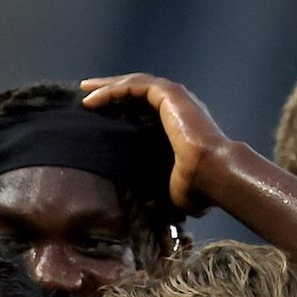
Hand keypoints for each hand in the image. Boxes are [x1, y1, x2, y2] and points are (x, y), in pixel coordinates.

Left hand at [78, 73, 232, 213]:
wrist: (210, 175)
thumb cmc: (196, 188)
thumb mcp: (167, 187)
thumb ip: (156, 188)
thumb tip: (146, 212)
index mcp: (178, 125)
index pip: (144, 109)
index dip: (121, 109)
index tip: (98, 115)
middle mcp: (178, 108)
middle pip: (136, 92)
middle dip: (110, 91)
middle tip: (87, 95)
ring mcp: (175, 98)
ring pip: (134, 84)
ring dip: (108, 87)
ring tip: (85, 92)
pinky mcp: (170, 94)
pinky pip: (135, 86)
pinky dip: (113, 90)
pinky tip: (93, 99)